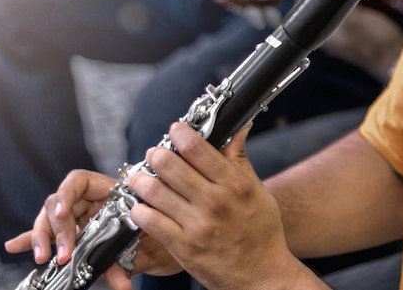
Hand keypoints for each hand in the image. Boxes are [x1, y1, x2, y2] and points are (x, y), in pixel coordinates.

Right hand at [4, 170, 181, 289]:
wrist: (167, 245)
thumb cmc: (157, 235)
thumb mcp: (144, 244)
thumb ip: (128, 260)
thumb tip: (120, 284)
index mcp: (107, 193)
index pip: (78, 181)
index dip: (67, 193)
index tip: (63, 214)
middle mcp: (89, 204)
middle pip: (59, 204)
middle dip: (58, 229)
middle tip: (63, 254)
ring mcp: (78, 220)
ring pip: (49, 221)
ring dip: (42, 238)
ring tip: (43, 257)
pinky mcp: (71, 237)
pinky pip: (48, 236)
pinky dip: (30, 240)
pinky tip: (13, 246)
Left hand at [127, 122, 316, 289]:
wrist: (264, 275)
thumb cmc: (262, 232)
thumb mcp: (257, 190)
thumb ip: (238, 159)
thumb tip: (236, 128)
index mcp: (234, 184)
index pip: (196, 147)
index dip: (179, 133)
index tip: (175, 131)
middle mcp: (214, 202)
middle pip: (169, 165)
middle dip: (155, 154)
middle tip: (154, 155)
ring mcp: (197, 226)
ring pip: (153, 191)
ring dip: (140, 180)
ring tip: (139, 178)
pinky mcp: (183, 248)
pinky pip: (150, 222)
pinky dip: (139, 210)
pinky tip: (141, 206)